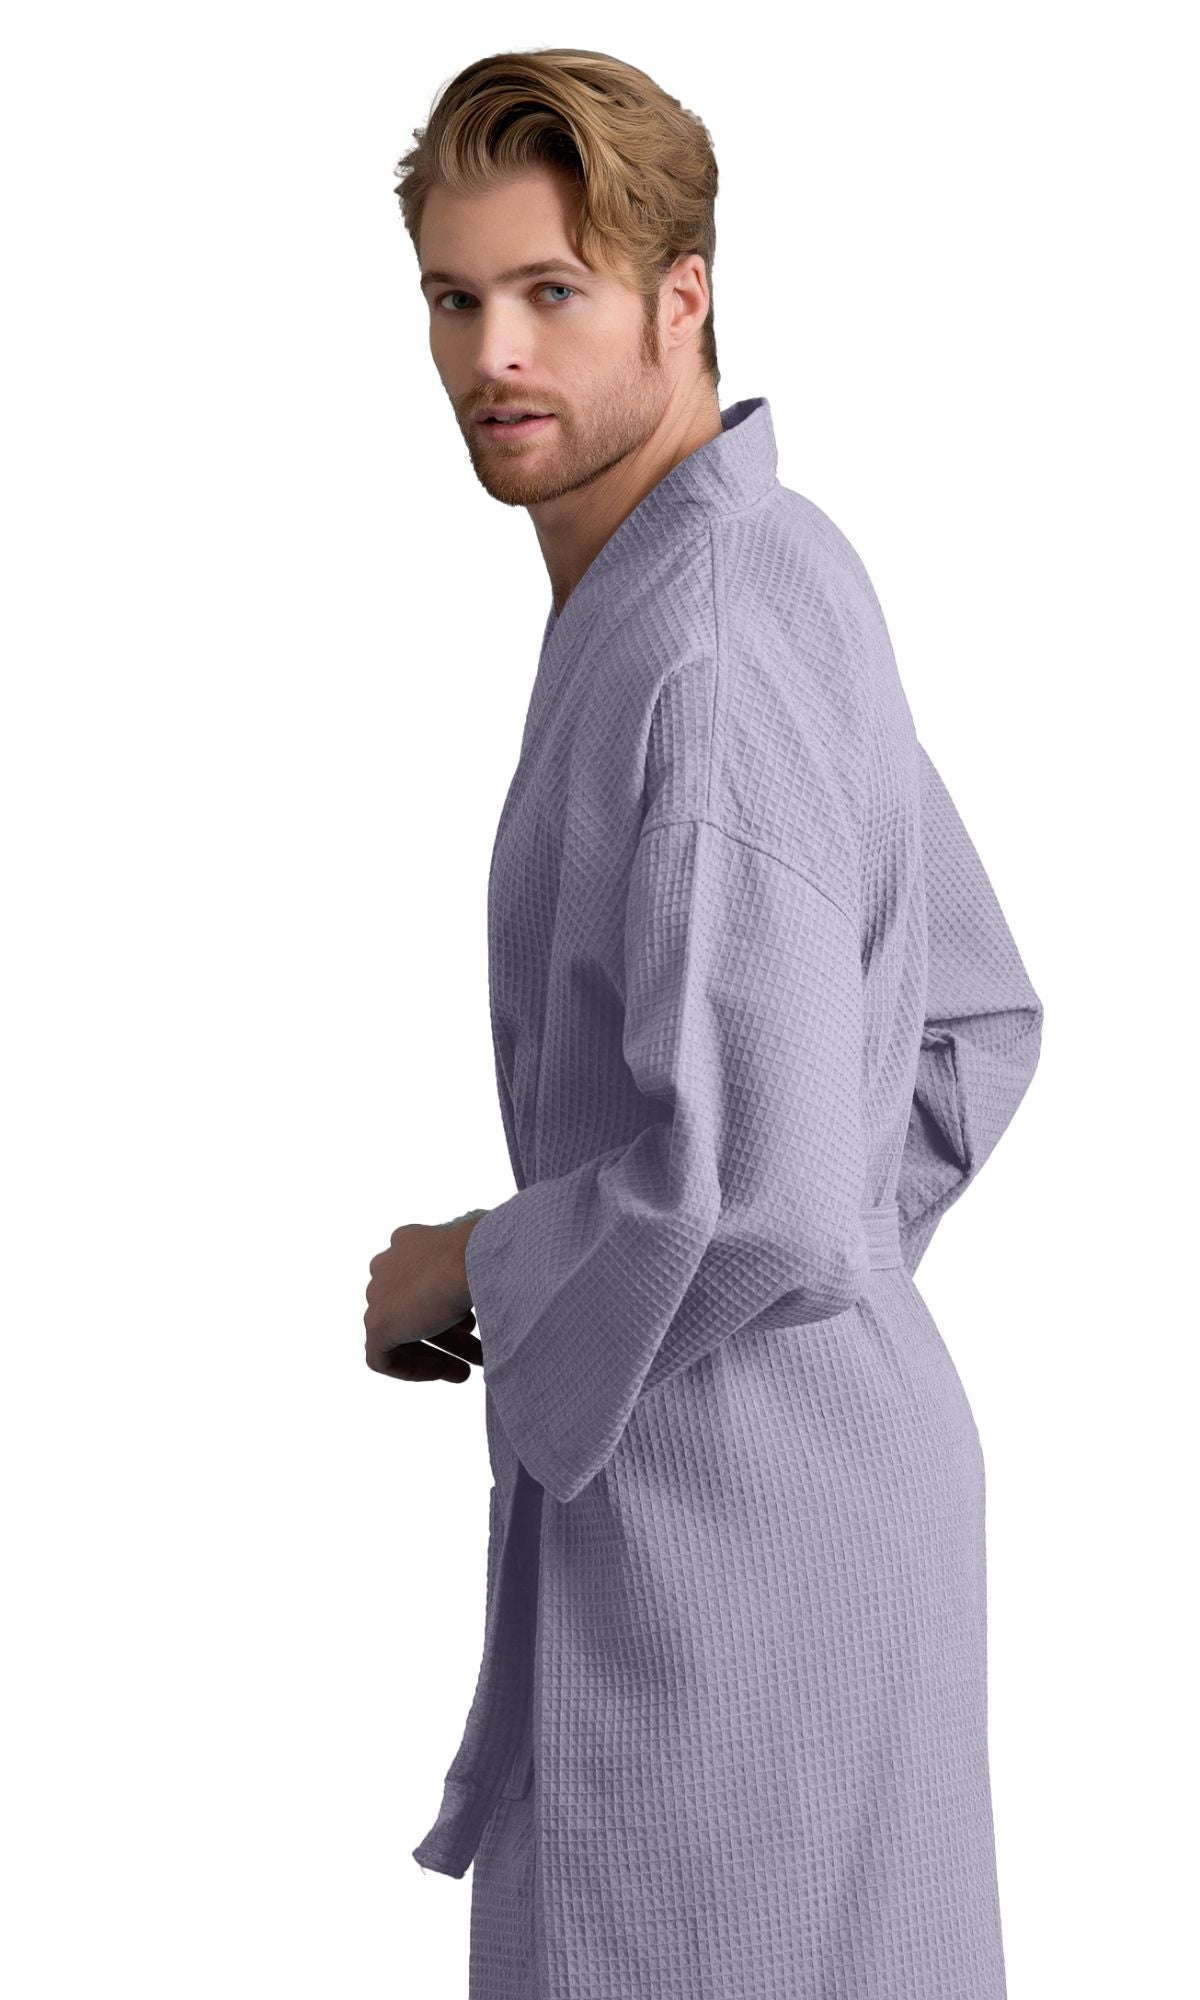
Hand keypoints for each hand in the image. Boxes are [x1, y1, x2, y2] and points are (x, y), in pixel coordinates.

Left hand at [363, 1212, 486, 1383]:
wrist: (476, 1259)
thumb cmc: (488, 1254)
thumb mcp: (482, 1260)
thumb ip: (473, 1273)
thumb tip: (491, 1290)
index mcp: (410, 1242)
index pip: (422, 1282)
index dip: (448, 1308)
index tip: (473, 1327)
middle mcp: (388, 1264)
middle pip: (415, 1309)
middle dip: (448, 1335)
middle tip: (477, 1354)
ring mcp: (379, 1294)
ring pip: (404, 1333)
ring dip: (438, 1353)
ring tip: (468, 1371)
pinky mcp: (377, 1323)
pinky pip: (384, 1357)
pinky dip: (414, 1368)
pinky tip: (445, 1371)